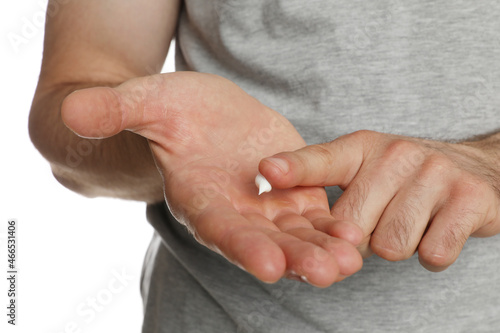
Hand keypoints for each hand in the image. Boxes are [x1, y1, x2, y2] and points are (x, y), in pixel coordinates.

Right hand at [61, 72, 362, 286]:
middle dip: (294, 258)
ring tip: (351, 259)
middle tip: (327, 271)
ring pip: (297, 235)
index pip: (218, 228)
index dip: (241, 245)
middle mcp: (234, 212)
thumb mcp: (145, 101)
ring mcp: (266, 207)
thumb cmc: (168, 110)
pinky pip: (317, 214)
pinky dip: (336, 225)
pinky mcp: (293, 193)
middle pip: (265, 242)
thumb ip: (115, 110)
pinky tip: (359, 233)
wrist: (200, 116)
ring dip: (324, 249)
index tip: (266, 264)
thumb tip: (71, 113)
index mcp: (199, 198)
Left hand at [259, 130, 499, 271]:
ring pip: (391, 246)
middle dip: (361, 237)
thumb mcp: (360, 165)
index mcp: (362, 148)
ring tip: (409, 221)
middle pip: (352, 226)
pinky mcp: (469, 199)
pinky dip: (431, 253)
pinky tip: (434, 230)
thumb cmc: (402, 176)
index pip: (322, 159)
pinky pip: (432, 253)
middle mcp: (397, 154)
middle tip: (381, 217)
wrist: (475, 169)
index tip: (267, 171)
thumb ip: (320, 176)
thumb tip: (272, 182)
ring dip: (397, 245)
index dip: (294, 168)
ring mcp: (435, 174)